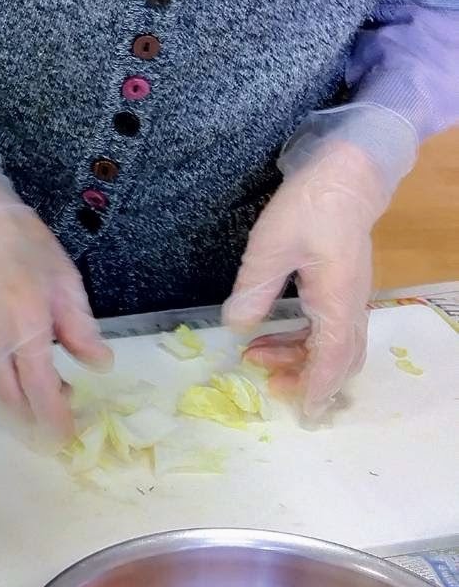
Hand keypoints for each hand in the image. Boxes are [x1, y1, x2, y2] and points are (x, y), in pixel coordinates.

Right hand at [0, 152, 111, 440]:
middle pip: (12, 400)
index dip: (55, 420)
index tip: (67, 437)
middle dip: (35, 416)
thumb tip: (99, 365)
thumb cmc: (22, 244)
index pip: (42, 392)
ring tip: (46, 375)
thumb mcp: (65, 281)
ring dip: (20, 391)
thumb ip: (81, 329)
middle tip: (59, 413)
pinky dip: (3, 366)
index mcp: (27, 330)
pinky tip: (16, 346)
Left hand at [224, 107, 415, 417]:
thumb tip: (236, 327)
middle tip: (264, 381)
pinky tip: (272, 332)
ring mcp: (350, 296)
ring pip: (333, 344)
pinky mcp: (342, 286)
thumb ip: (254, 289)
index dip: (317, 389)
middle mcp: (351, 304)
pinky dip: (304, 340)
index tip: (302, 413)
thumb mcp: (271, 246)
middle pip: (338, 359)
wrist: (346, 173)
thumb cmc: (310, 206)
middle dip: (304, 378)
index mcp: (337, 301)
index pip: (333, 360)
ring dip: (299, 357)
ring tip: (256, 355)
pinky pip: (330, 327)